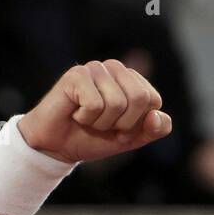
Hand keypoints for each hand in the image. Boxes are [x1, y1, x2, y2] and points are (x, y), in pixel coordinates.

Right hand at [18, 59, 172, 164]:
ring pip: (117, 103)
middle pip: (140, 98)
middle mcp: (115, 68)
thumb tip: (156, 115)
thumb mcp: (132, 138)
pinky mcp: (76, 75)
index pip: (153, 100)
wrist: (57, 146)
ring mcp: (95, 69)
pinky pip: (95, 104)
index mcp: (132, 79)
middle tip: (102, 125)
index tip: (119, 128)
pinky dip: (86, 118)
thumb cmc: (93, 138)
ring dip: (101, 123)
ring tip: (87, 119)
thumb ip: (154, 129)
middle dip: (122, 123)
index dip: (137, 123)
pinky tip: (75, 113)